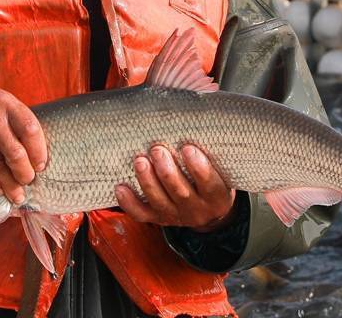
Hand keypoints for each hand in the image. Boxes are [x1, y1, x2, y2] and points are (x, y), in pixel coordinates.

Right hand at [0, 79, 46, 204]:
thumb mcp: (5, 102)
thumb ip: (19, 123)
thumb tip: (36, 159)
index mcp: (6, 103)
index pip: (30, 130)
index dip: (39, 152)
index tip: (41, 165)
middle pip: (15, 153)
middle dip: (25, 174)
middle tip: (28, 181)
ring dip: (10, 185)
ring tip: (17, 195)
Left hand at [115, 144, 235, 231]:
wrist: (209, 212)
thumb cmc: (212, 180)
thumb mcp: (220, 170)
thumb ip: (209, 155)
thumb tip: (192, 123)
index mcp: (216, 197)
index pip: (210, 184)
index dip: (199, 168)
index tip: (188, 148)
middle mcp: (196, 210)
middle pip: (180, 193)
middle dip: (167, 171)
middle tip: (157, 150)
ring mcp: (175, 216)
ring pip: (159, 202)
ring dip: (147, 180)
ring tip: (140, 161)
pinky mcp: (158, 218)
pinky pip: (141, 214)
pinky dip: (129, 202)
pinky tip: (121, 187)